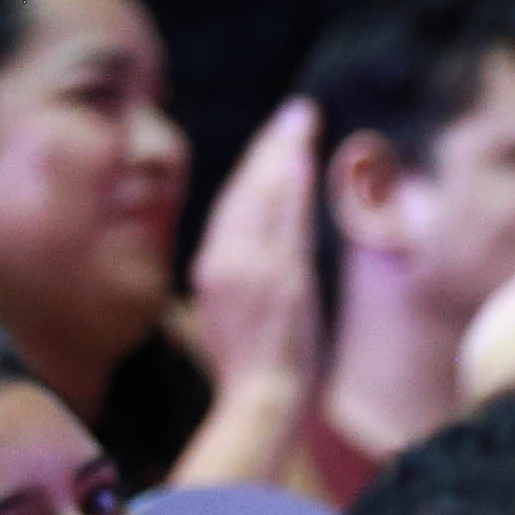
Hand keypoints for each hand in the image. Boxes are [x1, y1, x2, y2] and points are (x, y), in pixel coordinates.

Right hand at [185, 97, 321, 417]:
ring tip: (303, 121)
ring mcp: (253, 268)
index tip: (277, 143)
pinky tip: (301, 159)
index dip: (256, 171)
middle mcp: (226, 261)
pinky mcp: (278, 280)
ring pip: (266, 199)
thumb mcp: (222, 325)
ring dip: (285, 155)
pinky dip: (290, 188)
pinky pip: (284, 223)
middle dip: (272, 148)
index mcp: (210, 269)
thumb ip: (225, 293)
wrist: (261, 401)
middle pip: (248, 191)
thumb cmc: (247, 374)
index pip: (234, 206)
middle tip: (297, 113)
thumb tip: (216, 285)